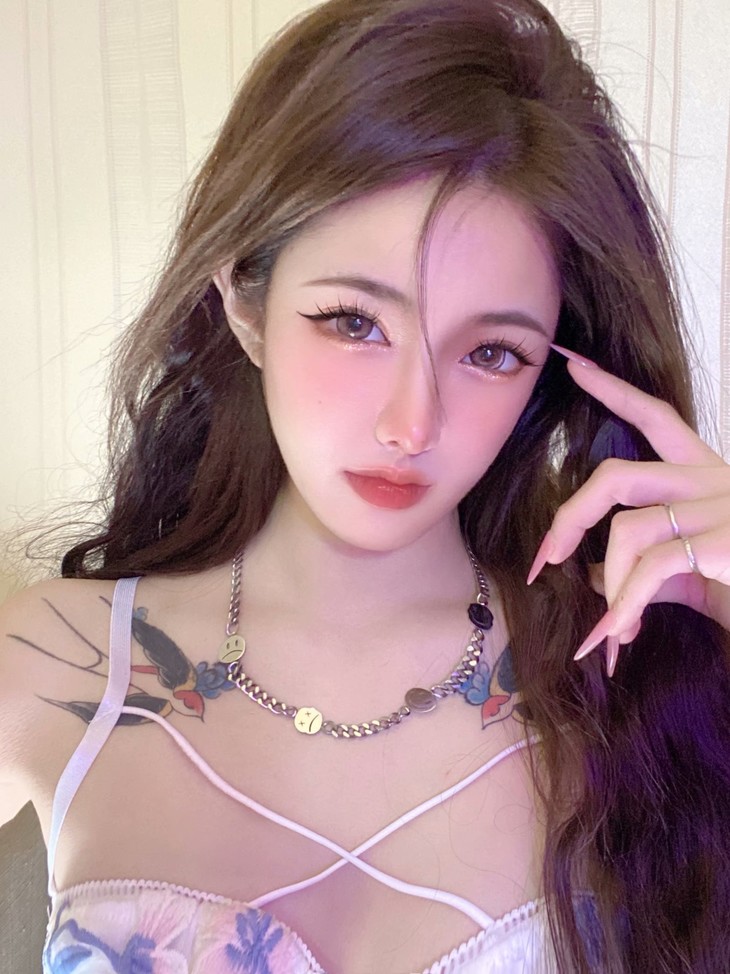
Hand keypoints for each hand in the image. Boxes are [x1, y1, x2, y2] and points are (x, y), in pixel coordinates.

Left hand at [526, 345, 729, 675]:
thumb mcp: (696, 575)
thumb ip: (650, 566)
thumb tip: (596, 575)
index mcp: (707, 476)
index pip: (656, 417)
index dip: (613, 390)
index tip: (573, 363)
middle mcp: (713, 481)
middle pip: (616, 476)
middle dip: (571, 517)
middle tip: (545, 559)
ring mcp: (721, 508)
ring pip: (628, 529)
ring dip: (610, 586)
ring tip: (611, 632)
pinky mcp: (725, 540)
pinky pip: (652, 568)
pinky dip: (627, 605)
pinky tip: (623, 634)